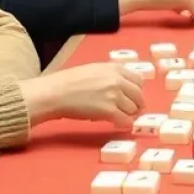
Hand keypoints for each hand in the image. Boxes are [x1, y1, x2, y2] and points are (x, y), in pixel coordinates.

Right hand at [20, 63, 145, 128]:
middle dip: (136, 104)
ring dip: (128, 114)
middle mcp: (117, 80)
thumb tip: (123, 87)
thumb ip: (110, 76)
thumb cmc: (68, 82)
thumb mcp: (94, 70)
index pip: (138, 80)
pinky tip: (119, 124)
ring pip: (133, 109)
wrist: (54, 93)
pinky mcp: (109, 111)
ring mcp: (114, 95)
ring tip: (119, 116)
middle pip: (139, 96)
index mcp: (115, 68)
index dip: (136, 90)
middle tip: (130, 111)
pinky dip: (125, 124)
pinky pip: (126, 121)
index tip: (132, 97)